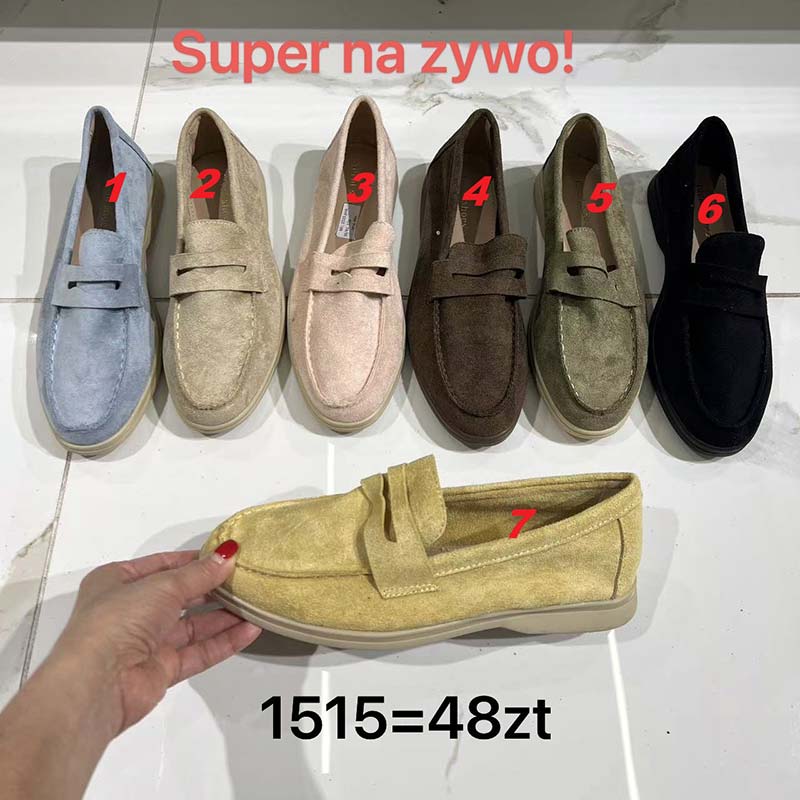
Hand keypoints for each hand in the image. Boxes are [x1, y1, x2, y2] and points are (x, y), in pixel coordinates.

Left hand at [51, 541, 259, 735]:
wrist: (98, 683)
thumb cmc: (120, 619)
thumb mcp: (162, 585)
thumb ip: (199, 574)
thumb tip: (228, 555)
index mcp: (116, 581)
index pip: (162, 565)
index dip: (193, 560)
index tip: (225, 555)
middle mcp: (130, 611)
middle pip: (179, 596)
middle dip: (211, 589)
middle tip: (245, 579)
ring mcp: (145, 643)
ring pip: (191, 626)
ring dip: (222, 616)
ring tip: (253, 604)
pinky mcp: (160, 670)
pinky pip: (197, 652)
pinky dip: (223, 642)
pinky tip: (249, 630)